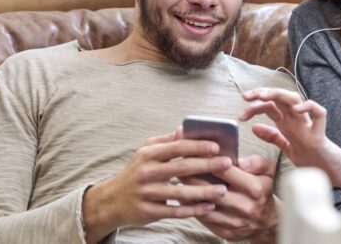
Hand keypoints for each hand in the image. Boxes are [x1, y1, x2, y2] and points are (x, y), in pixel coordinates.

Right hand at [82, 128, 232, 242]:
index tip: (217, 146)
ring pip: (180, 193)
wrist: (112, 200)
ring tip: (223, 190)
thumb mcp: (146, 153)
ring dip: (204, 192)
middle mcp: (146, 172)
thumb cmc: (136, 172)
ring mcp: (147, 193)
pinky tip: (209, 207)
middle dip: (207, 165)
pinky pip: (175, 212)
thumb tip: (184, 129)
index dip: (197, 146)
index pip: (177, 147)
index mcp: (148, 155)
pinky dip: (193, 210)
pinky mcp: (148, 211)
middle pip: (181, 168)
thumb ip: (166, 142)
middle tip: (228, 164)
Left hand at [186, 155, 278, 241]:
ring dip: (190, 194)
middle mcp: (245, 206)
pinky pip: (204, 219)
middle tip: (180, 166)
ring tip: (178, 180)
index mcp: (255, 188)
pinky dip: (192, 208)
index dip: (208, 160)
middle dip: (194, 177)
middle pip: (212, 190)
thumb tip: (240, 161)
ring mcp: (234, 221)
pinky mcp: (225, 232)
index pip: (226, 171)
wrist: (265, 221)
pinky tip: (184, 197)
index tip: (194, 152)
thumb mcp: (268, 172)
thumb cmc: (262, 190)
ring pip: (205, 206)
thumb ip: (257, 162)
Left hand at [239, 87, 340, 187]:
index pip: (270, 106)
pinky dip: (309, 107)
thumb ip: (273, 137)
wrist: (334, 174)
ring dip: (278, 94)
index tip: (240, 115)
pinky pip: (319, 114)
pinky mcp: (320, 135)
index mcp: (289, 124)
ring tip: (263, 96)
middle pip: (280, 98)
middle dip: (262, 93)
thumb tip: (254, 127)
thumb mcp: (288, 148)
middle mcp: (298, 121)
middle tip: (246, 97)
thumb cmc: (314, 160)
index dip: (254, 106)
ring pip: (296, 99)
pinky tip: (296, 109)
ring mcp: (309, 126)